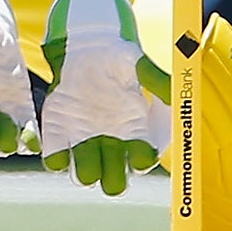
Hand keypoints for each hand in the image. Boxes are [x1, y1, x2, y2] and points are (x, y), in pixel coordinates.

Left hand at [38, 0, 171, 194]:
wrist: (86, 49)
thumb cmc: (117, 58)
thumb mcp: (139, 65)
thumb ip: (157, 80)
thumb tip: (175, 95)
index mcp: (135, 130)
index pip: (142, 160)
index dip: (141, 162)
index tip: (139, 154)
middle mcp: (111, 142)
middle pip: (114, 181)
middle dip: (112, 179)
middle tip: (110, 162)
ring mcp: (83, 141)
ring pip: (85, 176)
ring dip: (85, 171)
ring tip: (84, 148)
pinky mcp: (59, 135)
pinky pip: (56, 160)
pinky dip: (57, 159)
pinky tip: (62, 141)